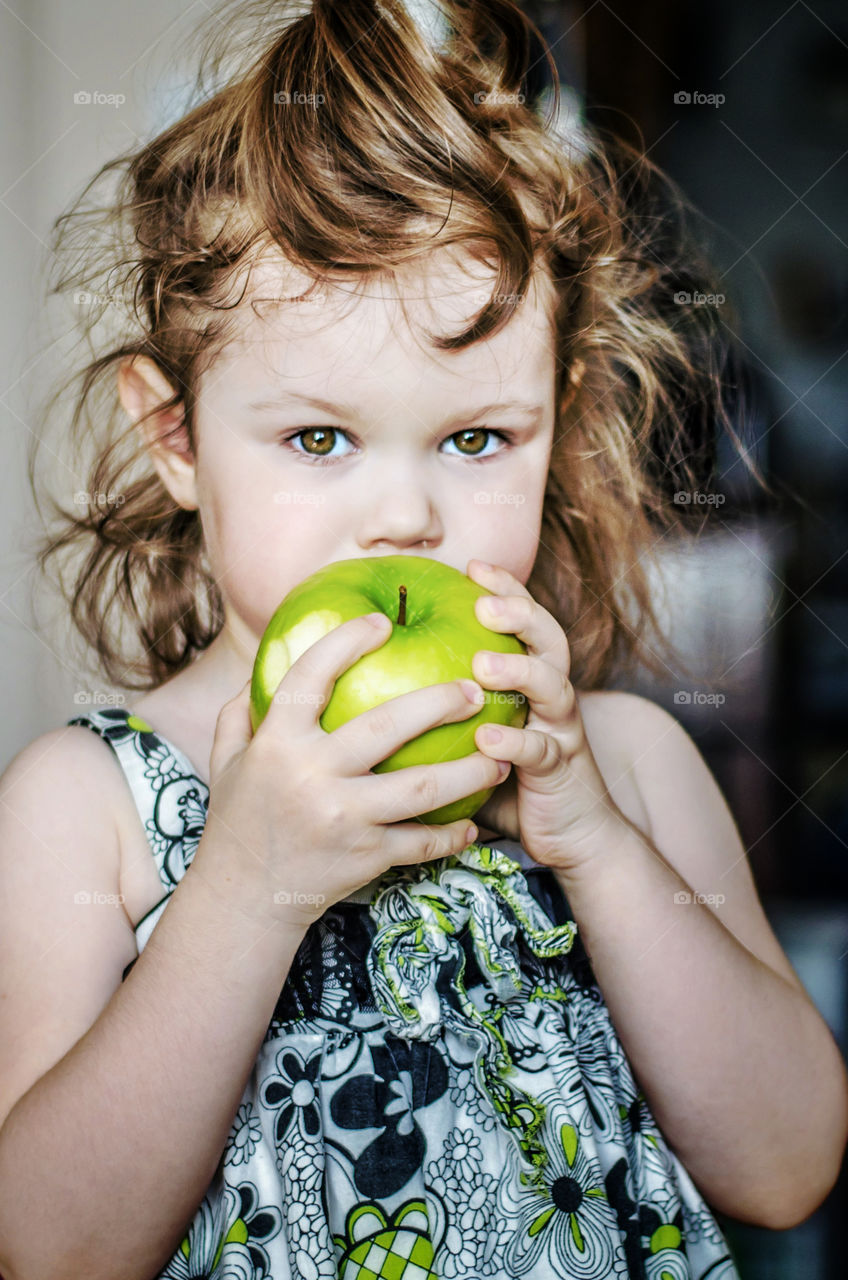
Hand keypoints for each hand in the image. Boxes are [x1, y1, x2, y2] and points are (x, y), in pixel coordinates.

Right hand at [195, 614, 507, 930]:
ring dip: (470, 771)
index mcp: (277, 742)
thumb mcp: (226, 761)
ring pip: (423, 788)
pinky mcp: (365, 857)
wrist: (244, 898)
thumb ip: (241, 712)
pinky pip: (422, 841)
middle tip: (475, 689)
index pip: (312, 676)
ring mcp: (343, 818)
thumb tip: (261, 663)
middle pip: (387, 726)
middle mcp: (311, 775)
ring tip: (501, 757)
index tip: (382, 623)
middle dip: (440, 702)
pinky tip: (472, 825)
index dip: (347, 641)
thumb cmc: (239, 820)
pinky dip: (453, 834)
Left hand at [467, 559, 628, 873]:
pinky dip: (515, 743)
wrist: (573, 835)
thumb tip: (373, 687)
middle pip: (548, 640)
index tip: (472, 566)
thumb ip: (440, 709)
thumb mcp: (473, 736)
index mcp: (534, 680)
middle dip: (519, 614)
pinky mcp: (562, 772)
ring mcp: (562, 732)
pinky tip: (487, 739)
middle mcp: (554, 697)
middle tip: (482, 603)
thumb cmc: (509, 781)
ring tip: (483, 664)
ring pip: (553, 687)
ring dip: (519, 671)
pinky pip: (540, 753)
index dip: (504, 590)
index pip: (523, 622)